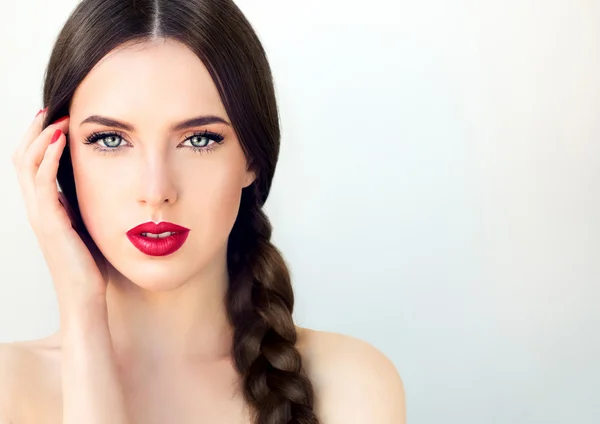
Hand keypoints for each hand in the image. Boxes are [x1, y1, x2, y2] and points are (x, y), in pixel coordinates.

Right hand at [12, 109, 107, 317]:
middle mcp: (37, 208)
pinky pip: (42, 182)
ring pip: (27, 164)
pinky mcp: (49, 222)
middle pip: (22, 158)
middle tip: (52, 109)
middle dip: (35, 130)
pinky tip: (63, 141)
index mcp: (45, 208)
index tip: (56, 119)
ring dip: (42, 137)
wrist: (86, 298)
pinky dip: (49, 157)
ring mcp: (40, 215)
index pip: (32, 164)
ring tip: (59, 118)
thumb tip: (92, 185)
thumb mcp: (86, 226)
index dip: (39, 140)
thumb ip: (80, 206)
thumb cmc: (89, 265)